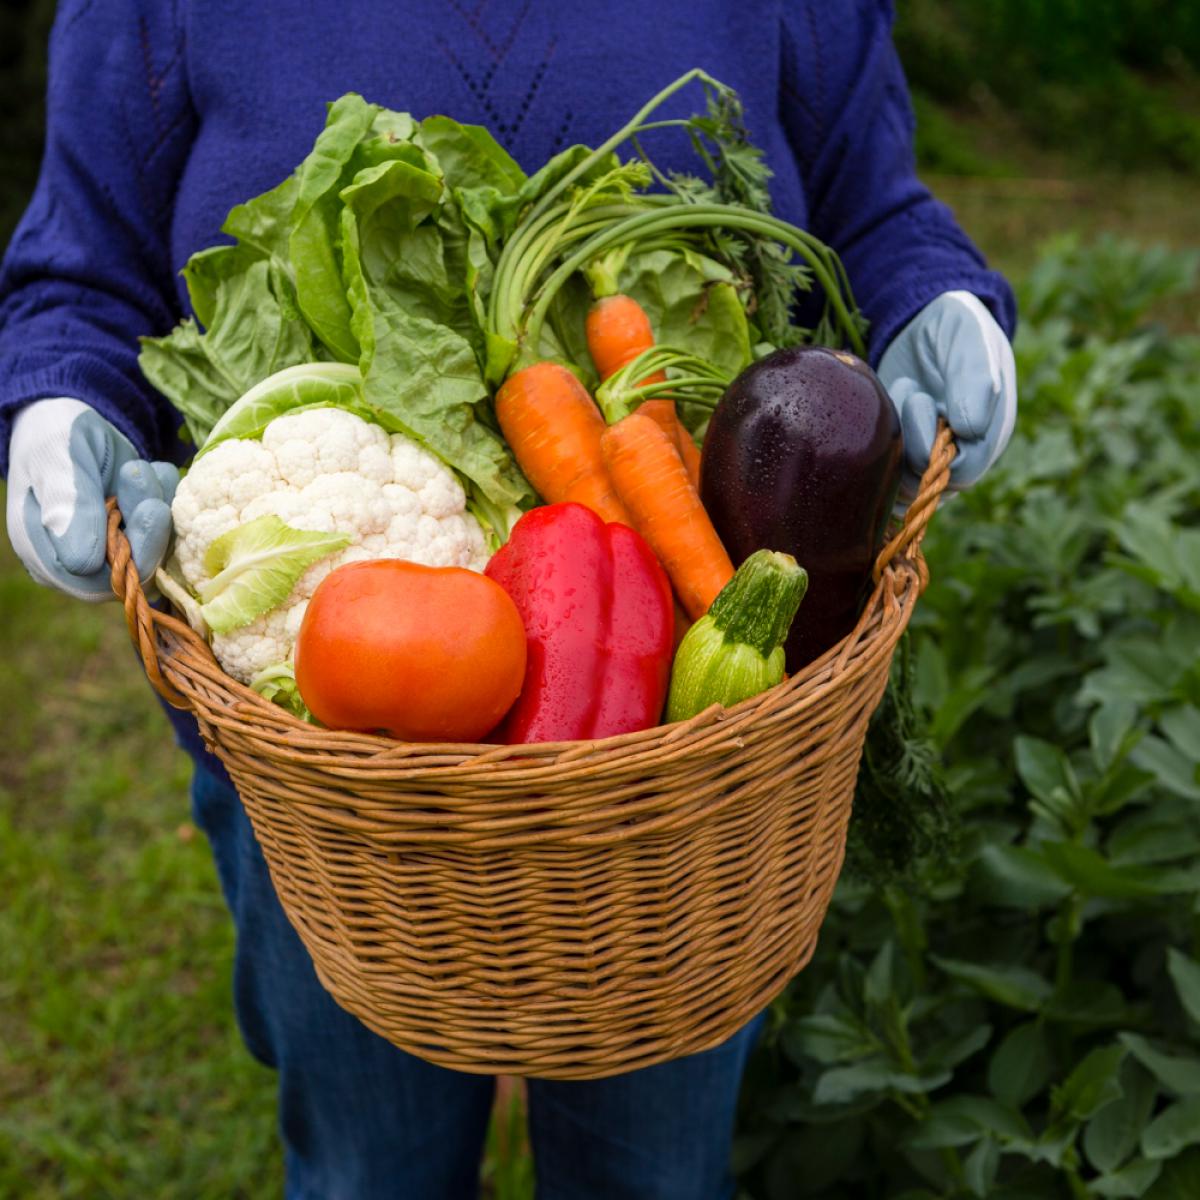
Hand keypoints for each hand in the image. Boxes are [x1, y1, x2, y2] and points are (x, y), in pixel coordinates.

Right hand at [6, 398, 178, 600]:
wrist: (68, 421)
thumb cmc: (51, 436)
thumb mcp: (56, 461)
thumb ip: (68, 507)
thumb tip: (81, 564)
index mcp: (45, 554)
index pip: (94, 578)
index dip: (131, 551)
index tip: (151, 508)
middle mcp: (80, 561)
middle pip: (131, 568)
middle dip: (150, 528)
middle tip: (155, 491)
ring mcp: (112, 548)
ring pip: (153, 549)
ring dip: (159, 508)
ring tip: (149, 469)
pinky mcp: (136, 533)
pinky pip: (165, 531)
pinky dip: (168, 500)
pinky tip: (158, 471)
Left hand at [877, 291, 1016, 497]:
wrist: (920, 326)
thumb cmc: (954, 329)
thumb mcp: (969, 340)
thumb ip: (976, 379)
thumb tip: (971, 430)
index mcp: (990, 433)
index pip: (963, 473)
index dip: (936, 447)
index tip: (922, 399)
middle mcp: (961, 454)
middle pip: (929, 485)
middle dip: (911, 439)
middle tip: (910, 392)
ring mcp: (929, 458)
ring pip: (903, 484)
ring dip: (892, 444)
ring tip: (899, 397)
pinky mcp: (899, 458)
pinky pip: (883, 480)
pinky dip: (873, 454)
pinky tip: (880, 414)